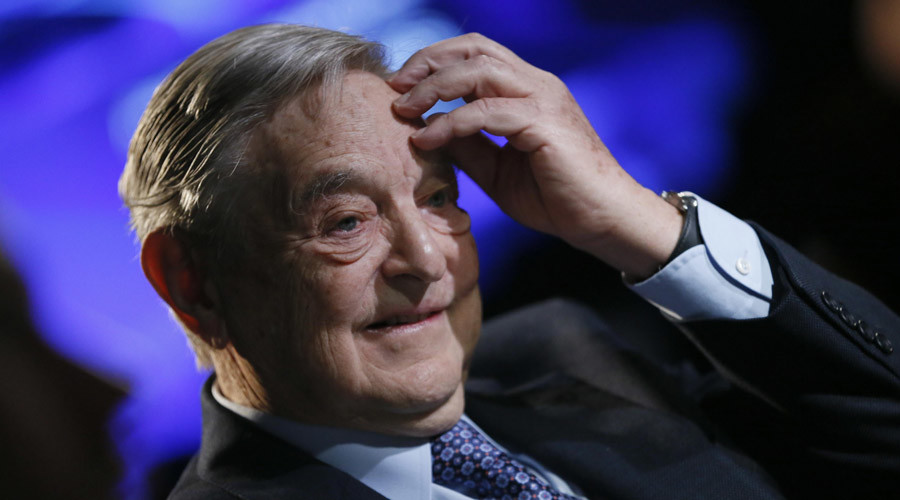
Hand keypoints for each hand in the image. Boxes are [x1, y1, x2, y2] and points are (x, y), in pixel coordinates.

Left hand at [389, 33, 682, 278]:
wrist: (601, 220)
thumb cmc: (555, 197)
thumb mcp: (496, 168)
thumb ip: (465, 145)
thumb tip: (424, 130)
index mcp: (526, 89)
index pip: (475, 53)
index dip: (435, 62)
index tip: (402, 88)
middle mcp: (536, 84)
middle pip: (473, 49)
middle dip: (427, 63)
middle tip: (395, 89)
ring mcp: (543, 99)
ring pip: (478, 70)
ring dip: (433, 86)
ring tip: (403, 109)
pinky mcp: (544, 123)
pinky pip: (486, 111)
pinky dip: (450, 122)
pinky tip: (426, 139)